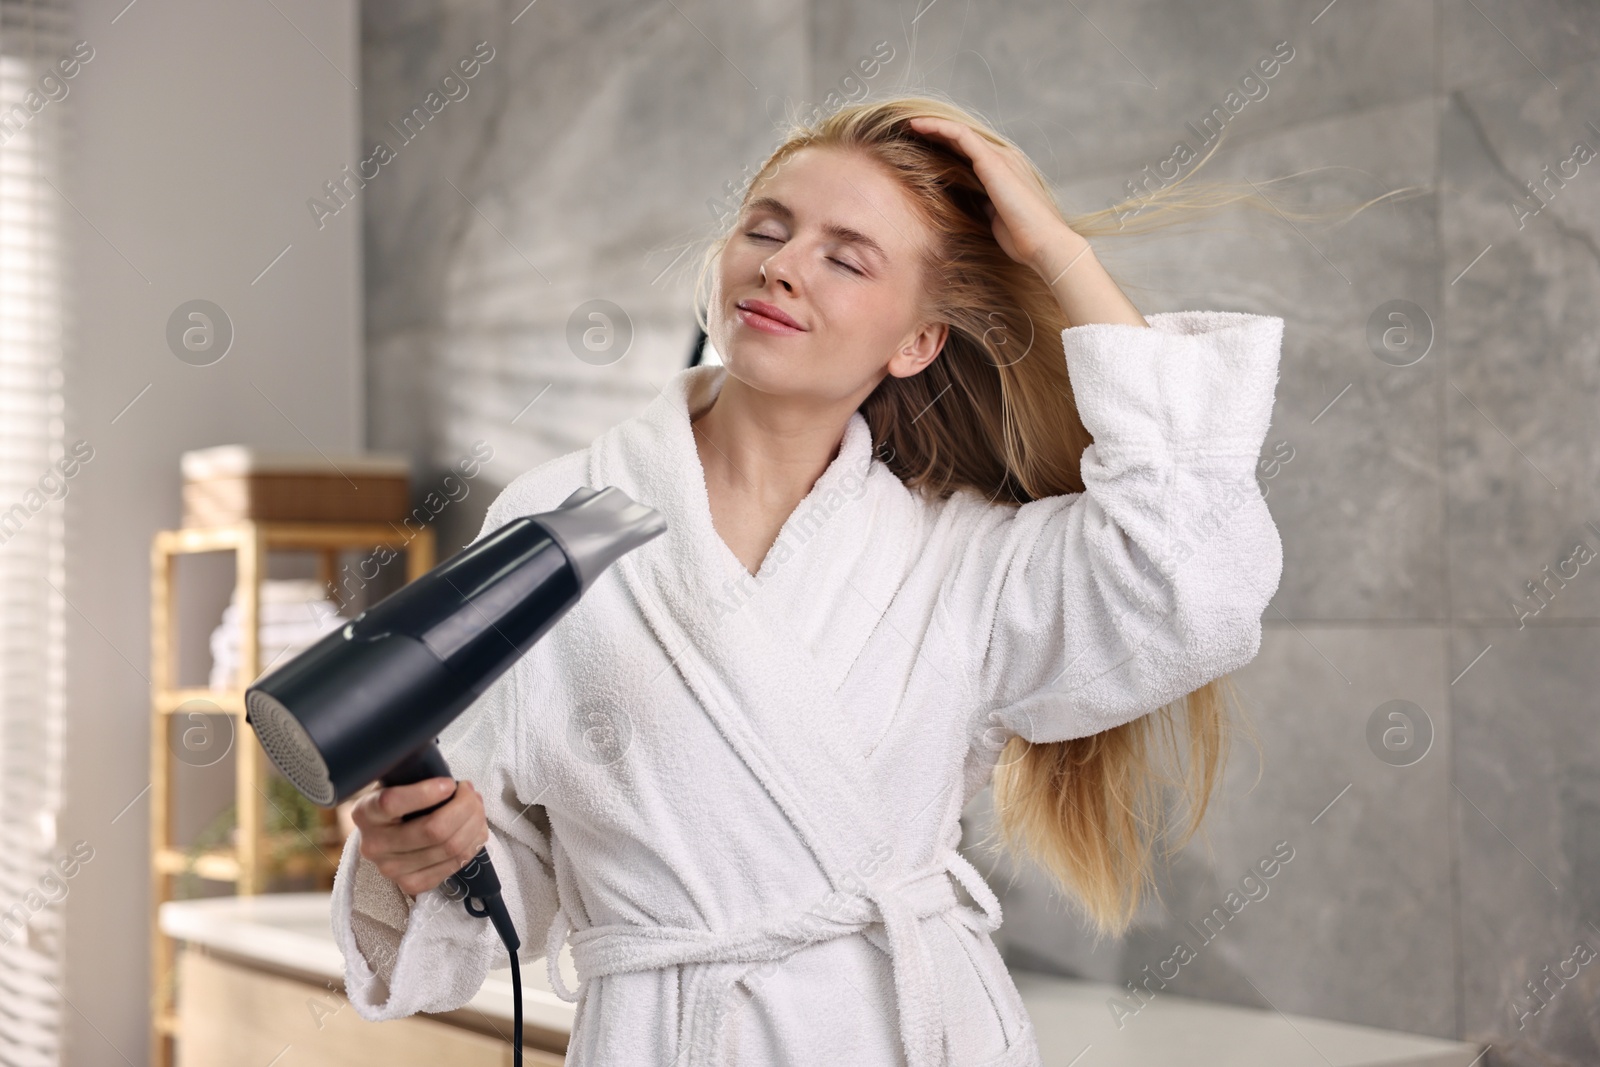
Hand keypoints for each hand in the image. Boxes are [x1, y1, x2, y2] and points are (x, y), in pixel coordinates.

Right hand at [352, 777, 488, 896]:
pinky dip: (473, 843)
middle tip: (470, 792)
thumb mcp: (396, 784)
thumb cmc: (398, 803)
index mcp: (365, 813)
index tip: (449, 783)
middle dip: (465, 806)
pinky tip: (475, 829)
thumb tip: (457, 787)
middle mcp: (375, 845)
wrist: (384, 836)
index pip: (392, 802)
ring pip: (450, 847)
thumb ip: (417, 781)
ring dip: (474, 823)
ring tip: (476, 807)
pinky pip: (454, 863)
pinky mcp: (412, 884)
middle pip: (434, 830)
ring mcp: (392, 869)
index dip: (427, 792)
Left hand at [905, 115, 1084, 278]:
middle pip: (964, 139)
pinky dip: (938, 127)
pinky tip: (918, 126)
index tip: (920, 148)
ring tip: (909, 124)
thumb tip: (967, 203)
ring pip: (960, 132)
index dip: (946, 147)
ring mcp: (1000, 156)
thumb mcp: (996, 218)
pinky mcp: (993, 160)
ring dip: (933, 126)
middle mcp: (1005, 158)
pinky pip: (960, 135)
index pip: (971, 152)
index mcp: (1006, 171)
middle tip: (909, 132)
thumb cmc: (1023, 239)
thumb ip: (983, 205)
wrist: (1044, 244)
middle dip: (937, 134)